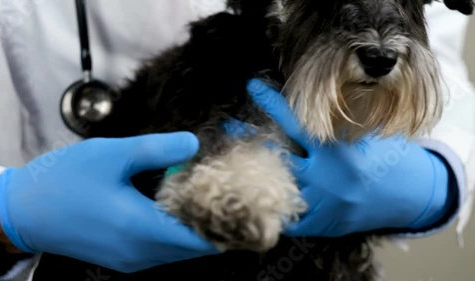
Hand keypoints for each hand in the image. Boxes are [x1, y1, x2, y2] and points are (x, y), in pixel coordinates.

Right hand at [0, 133, 218, 272]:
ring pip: (179, 251)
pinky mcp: (122, 258)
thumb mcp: (110, 155)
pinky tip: (177, 209)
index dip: (227, 225)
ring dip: (197, 230)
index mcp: (139, 228)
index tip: (245, 204)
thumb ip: (157, 149)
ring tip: (209, 197)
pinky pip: (162, 251)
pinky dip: (177, 234)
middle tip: (232, 195)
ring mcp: (130, 259)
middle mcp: (139, 252)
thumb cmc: (64, 181)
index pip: (200, 239)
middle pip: (194, 248)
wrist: (23, 211)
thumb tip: (194, 144)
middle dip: (217, 225)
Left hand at [244, 79, 454, 236]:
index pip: (296, 123)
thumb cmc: (382, 161)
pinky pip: (289, 218)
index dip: (271, 104)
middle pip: (277, 156)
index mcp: (337, 153)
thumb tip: (299, 110)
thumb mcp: (362, 137)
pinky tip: (256, 194)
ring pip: (277, 188)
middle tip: (229, 126)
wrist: (405, 198)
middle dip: (250, 139)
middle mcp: (326, 179)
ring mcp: (322, 205)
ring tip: (234, 159)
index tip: (252, 87)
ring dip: (254, 173)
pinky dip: (274, 206)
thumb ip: (332, 128)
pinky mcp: (321, 224)